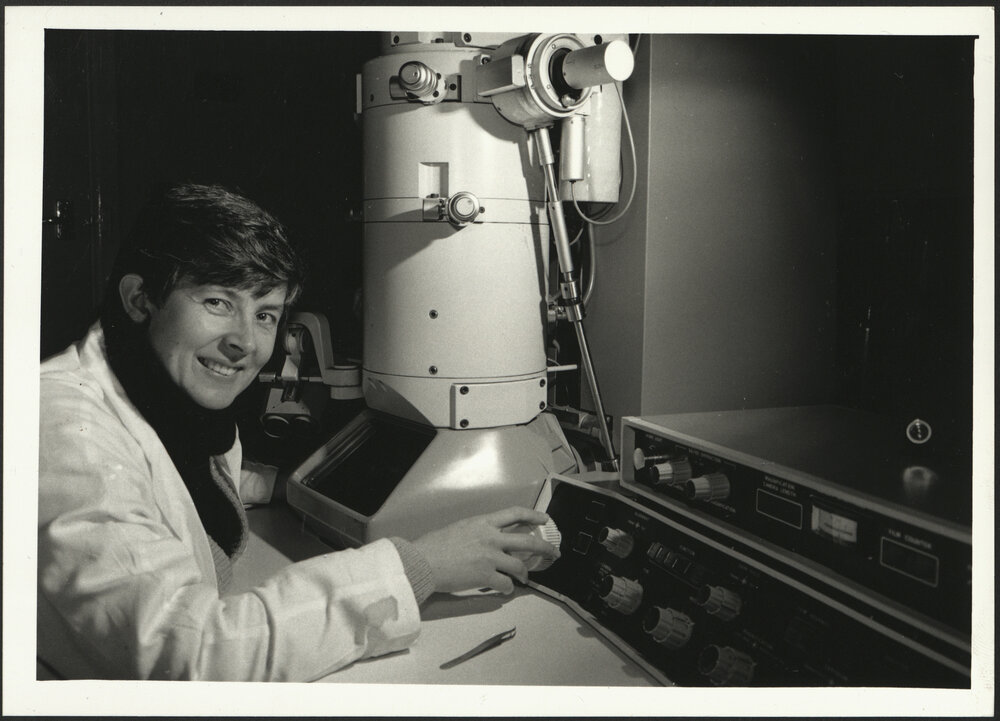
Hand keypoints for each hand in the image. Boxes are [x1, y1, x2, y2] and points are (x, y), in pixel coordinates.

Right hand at [413, 507, 560, 594]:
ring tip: (524, 578)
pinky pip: (506, 585)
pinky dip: (508, 589)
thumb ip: (478, 531)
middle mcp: (491, 537)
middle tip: (553, 553)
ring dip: (525, 574)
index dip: (533, 515)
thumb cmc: (435, 545)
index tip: (544, 519)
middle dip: (545, 548)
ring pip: (520, 566)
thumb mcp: (460, 528)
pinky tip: (505, 591)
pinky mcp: (486, 576)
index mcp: (484, 522)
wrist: (423, 561)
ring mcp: (490, 557)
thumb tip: (489, 538)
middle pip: (528, 541)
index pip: (515, 513)